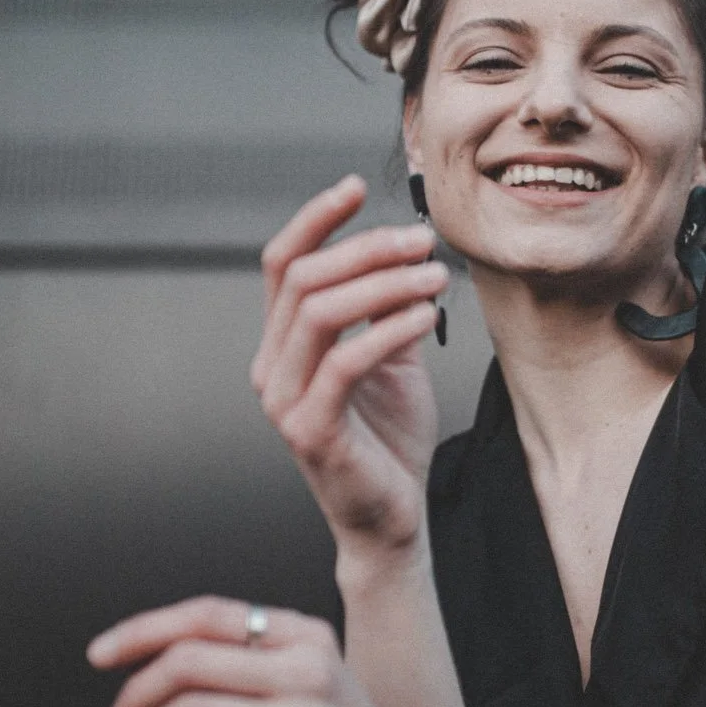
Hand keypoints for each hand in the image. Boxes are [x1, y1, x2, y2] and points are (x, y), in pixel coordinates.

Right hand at [251, 176, 445, 555]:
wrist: (392, 518)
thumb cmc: (389, 440)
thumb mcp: (391, 358)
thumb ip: (384, 308)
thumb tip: (404, 250)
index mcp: (282, 345)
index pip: (282, 264)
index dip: (315, 219)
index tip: (358, 187)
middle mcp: (270, 367)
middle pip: (304, 279)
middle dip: (367, 249)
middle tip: (423, 243)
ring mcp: (283, 400)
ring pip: (319, 312)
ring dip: (384, 283)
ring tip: (435, 277)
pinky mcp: (310, 430)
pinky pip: (345, 361)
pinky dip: (389, 328)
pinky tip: (425, 316)